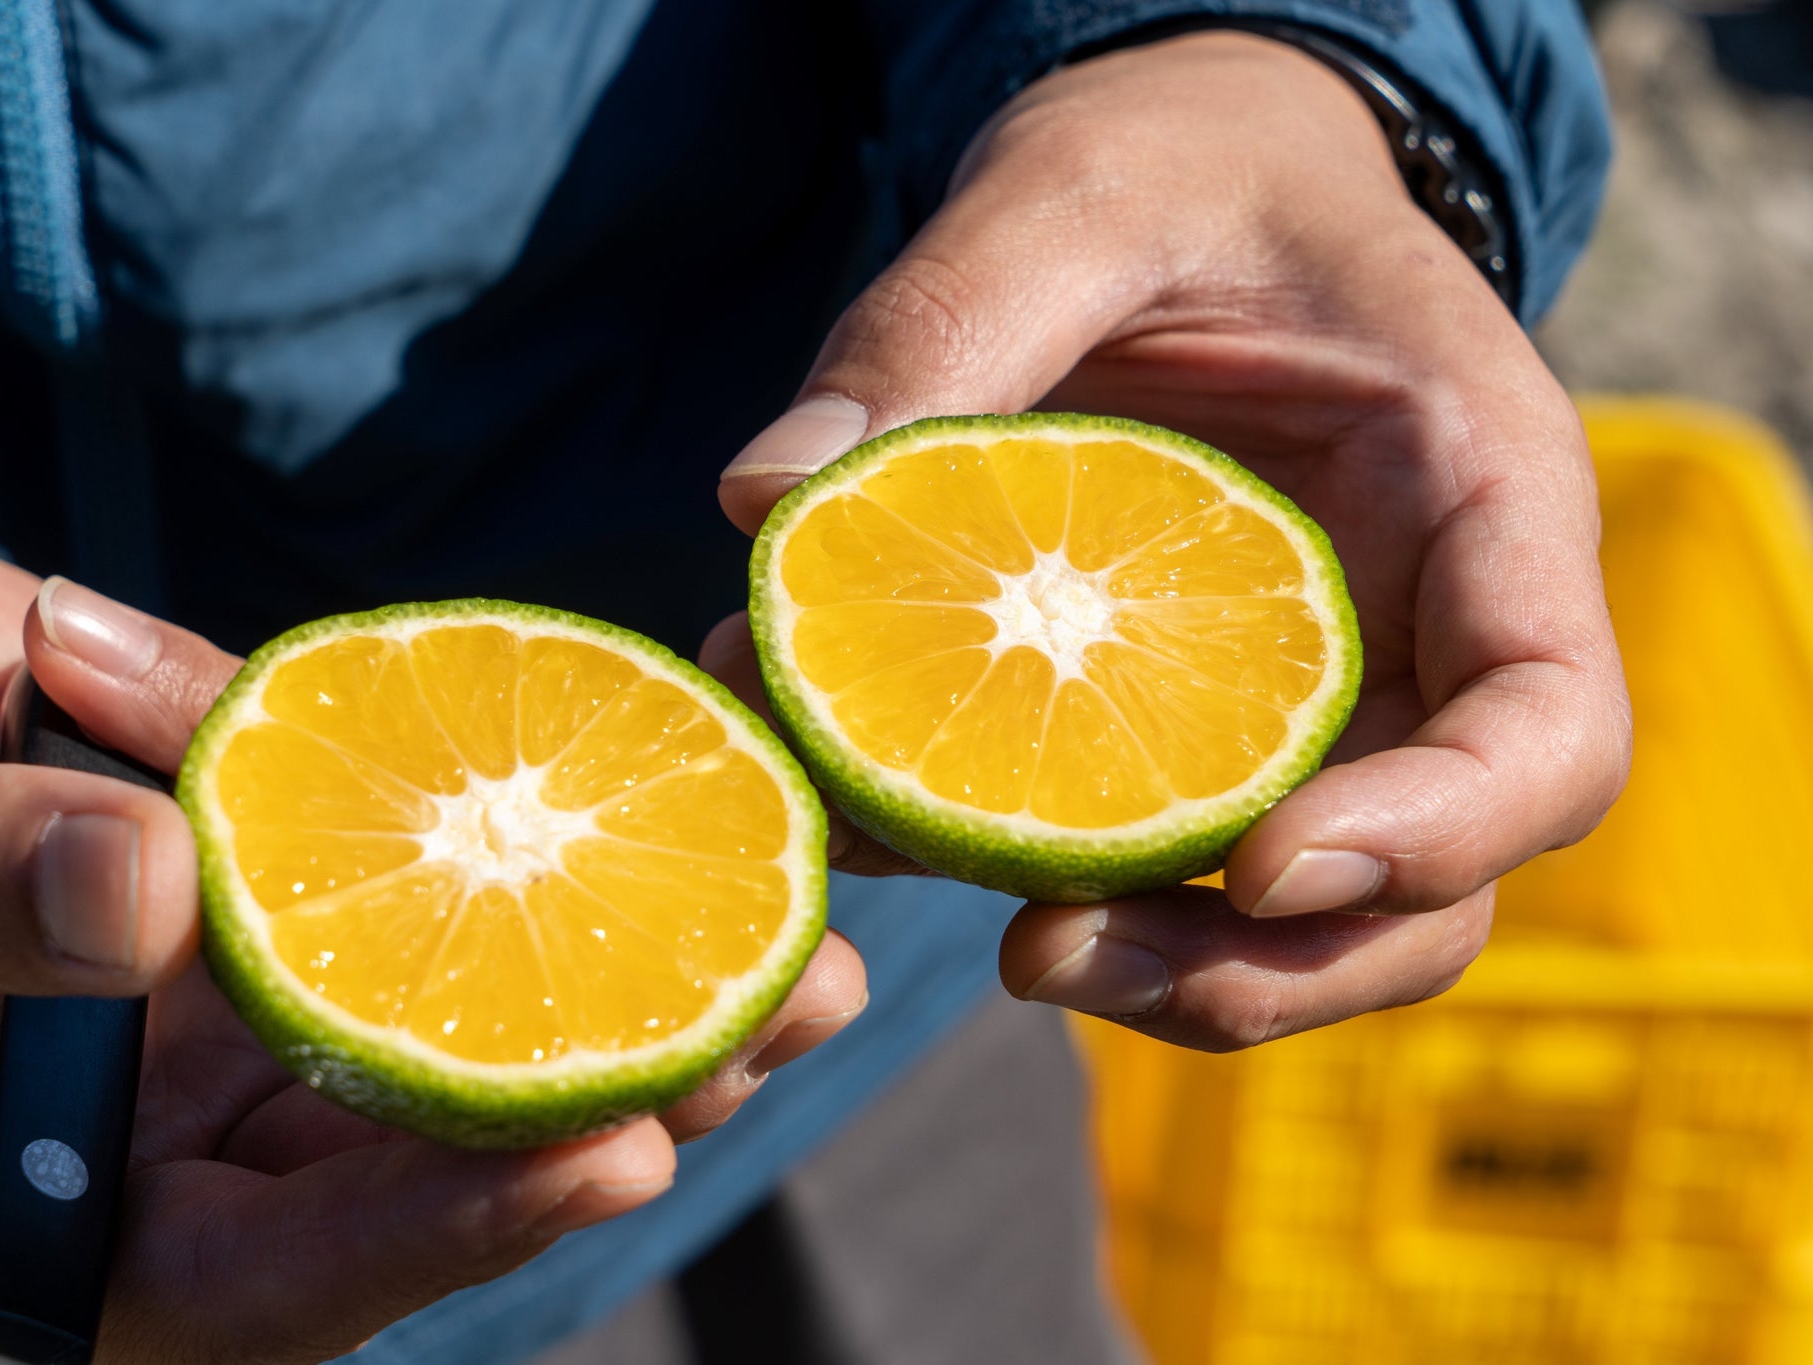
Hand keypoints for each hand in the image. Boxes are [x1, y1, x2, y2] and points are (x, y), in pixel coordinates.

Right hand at [0, 523, 864, 1361]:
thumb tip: (148, 895)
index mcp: (23, 1212)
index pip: (254, 1276)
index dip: (433, 1231)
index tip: (612, 1150)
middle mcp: (156, 1129)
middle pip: (402, 1156)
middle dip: (602, 1096)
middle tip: (780, 1021)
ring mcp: (225, 1002)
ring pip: (443, 1015)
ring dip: (615, 973)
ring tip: (795, 927)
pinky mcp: (266, 874)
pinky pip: (402, 859)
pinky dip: (512, 833)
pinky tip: (663, 790)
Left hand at [714, 32, 1628, 1050]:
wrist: (1179, 179)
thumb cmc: (1179, 161)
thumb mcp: (1074, 191)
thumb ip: (946, 321)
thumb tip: (765, 497)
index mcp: (1479, 493)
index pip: (1546, 727)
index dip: (1437, 833)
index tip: (1264, 868)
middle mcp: (1425, 630)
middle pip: (1426, 886)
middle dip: (1256, 963)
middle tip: (1045, 957)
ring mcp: (1320, 695)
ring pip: (1297, 916)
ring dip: (1151, 964)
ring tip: (980, 943)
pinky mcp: (1199, 719)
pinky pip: (1153, 844)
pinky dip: (1033, 871)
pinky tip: (885, 832)